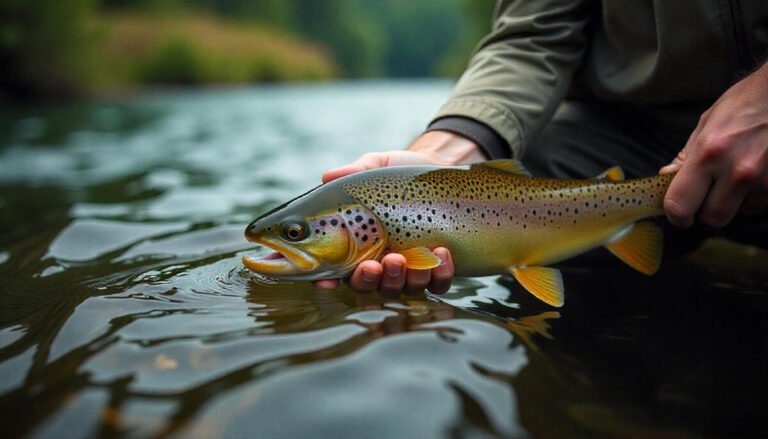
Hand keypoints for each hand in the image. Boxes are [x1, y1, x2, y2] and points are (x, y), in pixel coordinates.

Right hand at [313, 130, 485, 295]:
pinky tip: (440, 252)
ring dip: (405, 278)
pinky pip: (438, 284)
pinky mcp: (438, 269)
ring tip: (407, 256)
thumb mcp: (377, 167)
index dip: (328, 280)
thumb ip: (354, 171)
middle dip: (371, 279)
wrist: (439, 168)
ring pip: (403, 288)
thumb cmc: (400, 172)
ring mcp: (410, 269)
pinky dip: (439, 274)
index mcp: (357, 243)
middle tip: (378, 263)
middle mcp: (381, 262)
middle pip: (369, 285)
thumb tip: (328, 176)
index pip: (336, 270)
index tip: (328, 281)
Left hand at [661, 62, 767, 227]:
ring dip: (734, 201)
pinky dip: (755, 195)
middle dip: (707, 209)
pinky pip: (761, 204)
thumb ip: (686, 156)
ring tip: (738, 173)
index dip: (676, 215)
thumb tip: (666, 178)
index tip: (679, 214)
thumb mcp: (707, 123)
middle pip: (713, 217)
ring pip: (740, 212)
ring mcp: (765, 179)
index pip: (680, 204)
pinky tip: (757, 172)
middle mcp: (737, 170)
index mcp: (708, 153)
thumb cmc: (745, 103)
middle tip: (709, 193)